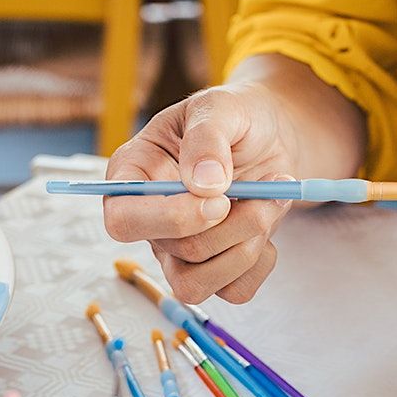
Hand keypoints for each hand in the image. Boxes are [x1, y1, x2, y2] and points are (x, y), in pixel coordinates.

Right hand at [103, 82, 298, 303]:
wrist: (271, 137)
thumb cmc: (235, 118)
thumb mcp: (220, 106)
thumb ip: (207, 137)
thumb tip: (204, 183)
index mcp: (133, 176)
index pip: (123, 220)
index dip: (170, 219)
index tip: (220, 199)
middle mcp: (151, 221)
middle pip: (177, 252)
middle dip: (233, 225)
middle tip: (271, 186)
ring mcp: (179, 252)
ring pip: (197, 285)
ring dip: (248, 247)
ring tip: (273, 200)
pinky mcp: (214, 269)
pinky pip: (234, 290)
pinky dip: (263, 262)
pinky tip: (268, 222)